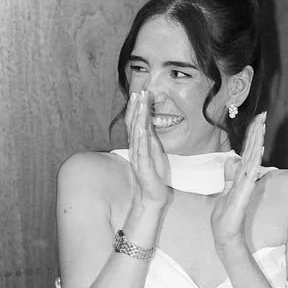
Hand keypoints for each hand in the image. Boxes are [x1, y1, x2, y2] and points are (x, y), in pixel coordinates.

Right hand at [125, 90, 170, 207]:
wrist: (152, 196)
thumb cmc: (154, 174)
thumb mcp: (154, 151)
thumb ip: (150, 136)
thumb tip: (148, 120)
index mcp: (137, 144)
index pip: (134, 122)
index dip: (135, 107)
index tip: (139, 92)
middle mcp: (135, 148)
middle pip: (132, 124)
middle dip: (135, 108)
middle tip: (138, 92)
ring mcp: (138, 157)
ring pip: (136, 134)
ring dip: (138, 118)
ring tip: (140, 104)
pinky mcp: (144, 166)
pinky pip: (142, 149)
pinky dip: (141, 137)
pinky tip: (142, 127)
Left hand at [211, 112, 266, 248]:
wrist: (225, 234)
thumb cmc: (226, 214)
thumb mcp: (225, 189)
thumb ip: (230, 174)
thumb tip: (233, 159)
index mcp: (242, 175)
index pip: (248, 150)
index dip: (253, 135)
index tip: (258, 118)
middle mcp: (246, 178)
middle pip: (253, 150)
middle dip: (257, 133)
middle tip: (263, 114)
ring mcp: (246, 185)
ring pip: (252, 159)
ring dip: (257, 142)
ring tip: (262, 126)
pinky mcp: (243, 194)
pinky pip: (249, 175)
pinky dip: (253, 163)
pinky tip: (257, 152)